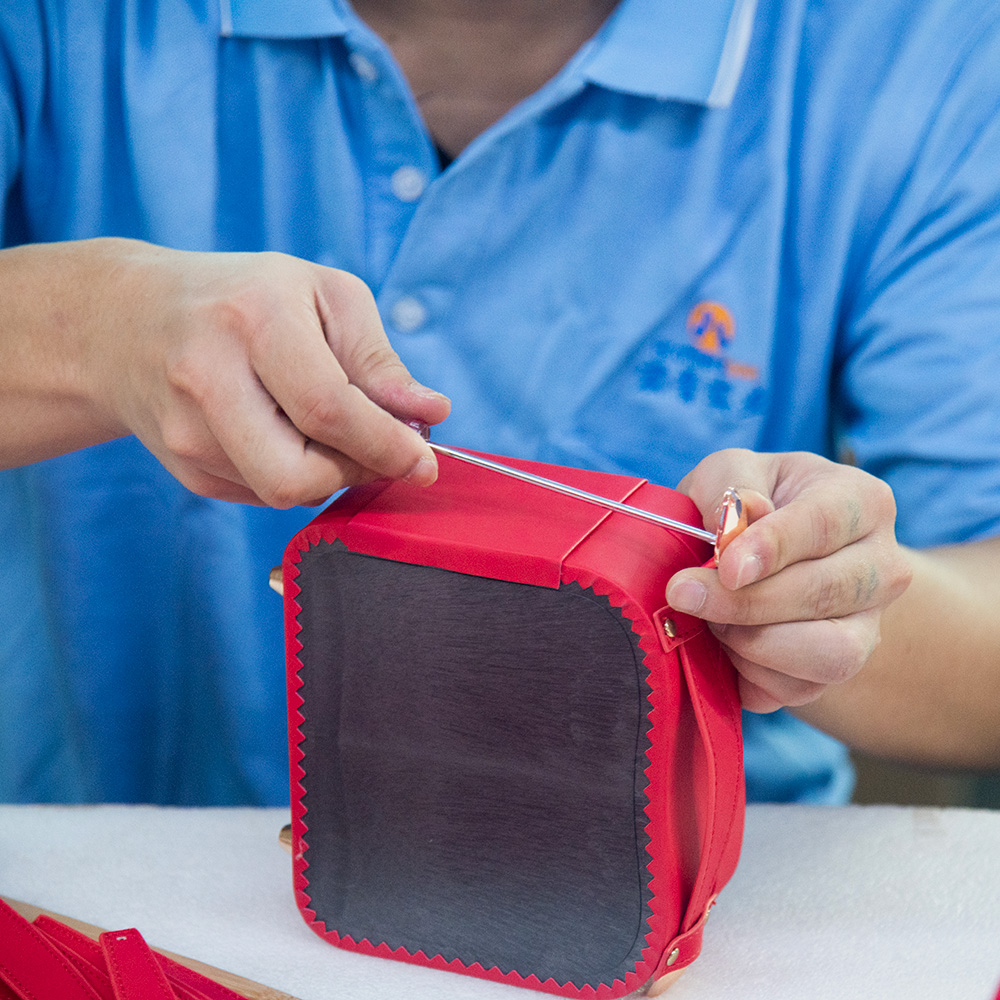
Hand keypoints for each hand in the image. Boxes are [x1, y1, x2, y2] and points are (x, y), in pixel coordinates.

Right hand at [90, 240, 449, 504]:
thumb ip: (378, 360)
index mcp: (252, 320)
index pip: (329, 408)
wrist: (127, 320)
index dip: (387, 446)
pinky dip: (294, 473)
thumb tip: (431, 414)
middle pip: (297, 475)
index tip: (425, 463)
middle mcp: (206, 378)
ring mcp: (185, 432)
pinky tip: (285, 433)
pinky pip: (262, 494)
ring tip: (327, 427)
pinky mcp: (184, 468)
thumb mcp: (323, 296)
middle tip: (379, 446)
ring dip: (327, 473)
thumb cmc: (247, 298)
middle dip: (354, 472)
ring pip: (283, 492)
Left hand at [667, 449, 912, 711]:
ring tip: (711, 620)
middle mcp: (882, 568)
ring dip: (753, 643)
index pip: (823, 525)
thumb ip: (730, 486)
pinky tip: (724, 644)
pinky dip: (750, 673)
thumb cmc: (743, 505)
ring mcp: (868, 627)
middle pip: (825, 594)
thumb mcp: (729, 472)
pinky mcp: (837, 672)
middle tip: (684, 593)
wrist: (759, 558)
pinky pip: (799, 690)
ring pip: (830, 655)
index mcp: (862, 502)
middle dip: (745, 601)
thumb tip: (732, 523)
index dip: (772, 548)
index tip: (724, 567)